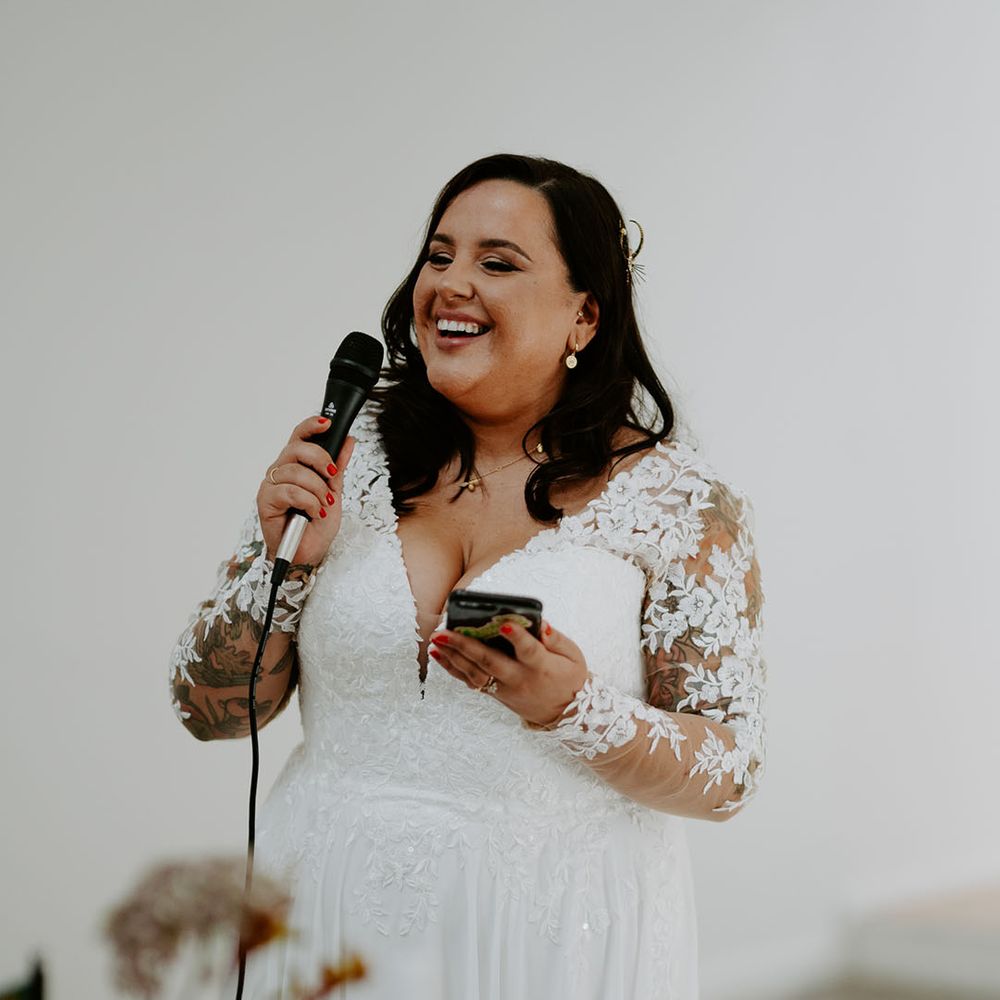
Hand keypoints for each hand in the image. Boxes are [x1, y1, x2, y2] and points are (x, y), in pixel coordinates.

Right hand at [256, 415, 354, 565]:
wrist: (309, 553)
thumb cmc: (317, 525)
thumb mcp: (335, 491)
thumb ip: (337, 466)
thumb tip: (348, 440)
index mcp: (296, 464)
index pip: (299, 436)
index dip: (311, 426)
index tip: (328, 423)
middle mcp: (281, 471)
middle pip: (297, 448)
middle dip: (320, 459)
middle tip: (332, 476)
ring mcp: (271, 485)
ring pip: (295, 471)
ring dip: (317, 489)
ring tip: (324, 505)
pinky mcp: (265, 501)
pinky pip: (289, 491)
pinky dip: (308, 502)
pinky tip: (314, 513)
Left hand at [428, 621, 589, 727]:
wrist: (565, 715)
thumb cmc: (570, 678)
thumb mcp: (574, 656)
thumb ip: (557, 639)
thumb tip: (541, 624)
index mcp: (542, 666)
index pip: (529, 651)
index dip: (518, 638)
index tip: (505, 625)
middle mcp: (520, 678)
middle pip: (490, 662)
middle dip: (465, 646)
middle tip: (444, 631)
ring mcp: (505, 689)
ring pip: (475, 673)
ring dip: (453, 656)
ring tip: (436, 640)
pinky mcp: (496, 694)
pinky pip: (471, 681)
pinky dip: (453, 668)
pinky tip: (439, 655)